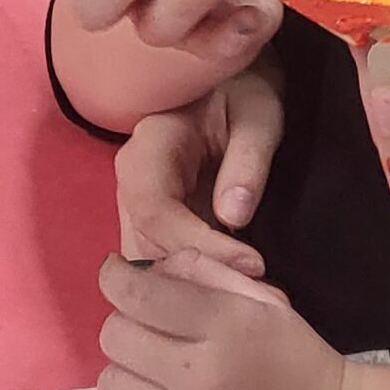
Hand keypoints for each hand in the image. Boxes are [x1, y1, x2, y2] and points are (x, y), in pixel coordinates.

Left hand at [95, 250, 351, 389]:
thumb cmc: (294, 360)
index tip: (116, 276)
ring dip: (127, 373)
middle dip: (126, 324)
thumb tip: (143, 269)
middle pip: (116, 337)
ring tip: (156, 376)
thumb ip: (204, 273)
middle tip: (150, 332)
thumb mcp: (263, 301)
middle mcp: (200, 377)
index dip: (115, 278)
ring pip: (110, 386)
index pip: (138, 294)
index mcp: (225, 326)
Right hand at [113, 66, 283, 277]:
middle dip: (199, 279)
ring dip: (197, 290)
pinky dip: (196, 289)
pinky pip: (163, 270)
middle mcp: (131, 183)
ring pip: (149, 268)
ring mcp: (138, 211)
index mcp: (148, 147)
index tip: (254, 263)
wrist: (233, 91)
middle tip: (259, 295)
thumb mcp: (259, 113)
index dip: (200, 244)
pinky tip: (238, 295)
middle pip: (145, 248)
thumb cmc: (245, 94)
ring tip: (252, 298)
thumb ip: (248, 160)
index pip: (155, 210)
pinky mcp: (156, 230)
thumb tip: (232, 216)